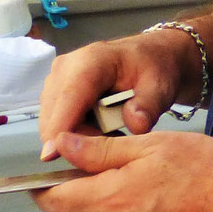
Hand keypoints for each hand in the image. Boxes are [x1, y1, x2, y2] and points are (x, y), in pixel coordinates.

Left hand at [33, 131, 212, 211]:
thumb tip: (59, 146)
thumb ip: (100, 150)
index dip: (42, 188)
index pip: (53, 201)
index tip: (44, 176)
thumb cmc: (206, 168)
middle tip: (108, 171)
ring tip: (145, 187)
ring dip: (112, 210)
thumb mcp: (151, 145)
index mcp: (111, 199)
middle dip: (82, 195)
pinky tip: (165, 208)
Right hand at [38, 32, 195, 155]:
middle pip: (56, 114)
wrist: (150, 58)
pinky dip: (76, 130)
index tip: (51, 154)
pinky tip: (99, 126)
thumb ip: (149, 106)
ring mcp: (57, 79)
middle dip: (78, 138)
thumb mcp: (160, 86)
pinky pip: (58, 121)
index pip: (70, 97)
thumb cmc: (154, 68)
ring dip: (78, 135)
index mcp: (92, 61)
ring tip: (111, 129)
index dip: (59, 125)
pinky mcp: (55, 91)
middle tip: (115, 141)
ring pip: (54, 121)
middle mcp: (66, 67)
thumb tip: (135, 125)